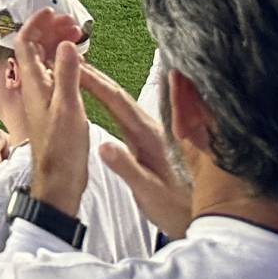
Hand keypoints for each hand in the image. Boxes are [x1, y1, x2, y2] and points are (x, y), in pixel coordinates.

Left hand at [7, 8, 91, 214]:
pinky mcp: (51, 109)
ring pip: (44, 62)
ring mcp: (42, 99)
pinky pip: (53, 76)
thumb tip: (64, 43)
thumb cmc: (63, 151)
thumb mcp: (70, 109)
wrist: (59, 183)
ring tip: (78, 36)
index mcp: (34, 85)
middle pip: (34, 49)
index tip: (53, 13)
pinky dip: (63, 63)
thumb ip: (67, 75)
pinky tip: (78, 63)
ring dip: (57, 45)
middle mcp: (34, 88)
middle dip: (50, 30)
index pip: (25, 43)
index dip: (36, 24)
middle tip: (73, 23)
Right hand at [75, 59, 193, 239]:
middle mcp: (153, 129)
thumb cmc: (177, 209)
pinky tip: (105, 99)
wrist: (207, 219)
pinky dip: (110, 98)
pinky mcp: (154, 141)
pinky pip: (128, 111)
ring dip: (102, 84)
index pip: (117, 101)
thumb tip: (102, 146)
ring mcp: (154, 134)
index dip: (94, 82)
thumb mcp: (150, 193)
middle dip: (95, 75)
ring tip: (81, 72)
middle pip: (120, 95)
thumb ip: (128, 168)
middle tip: (70, 59)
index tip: (74, 66)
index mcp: (150, 136)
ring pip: (124, 101)